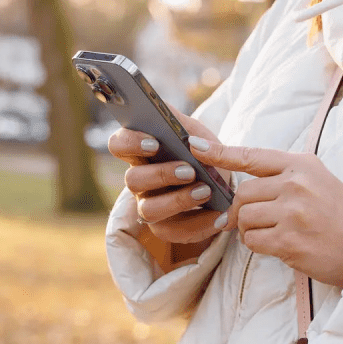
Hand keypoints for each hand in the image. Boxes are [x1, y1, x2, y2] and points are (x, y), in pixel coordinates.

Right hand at [107, 108, 229, 247]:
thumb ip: (178, 121)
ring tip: (205, 191)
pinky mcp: (166, 229)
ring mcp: (150, 207)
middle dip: (161, 175)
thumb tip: (163, 111)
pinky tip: (219, 216)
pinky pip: (175, 233)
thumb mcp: (195, 131)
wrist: (224, 182)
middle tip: (190, 170)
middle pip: (132, 180)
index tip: (155, 143)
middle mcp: (140, 182)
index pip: (118, 145)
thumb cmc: (203, 153)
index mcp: (140, 152)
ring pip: (149, 210)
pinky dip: (200, 224)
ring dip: (178, 201)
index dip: (130, 143)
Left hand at [188, 137, 342, 288]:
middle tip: (257, 222)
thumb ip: (283, 179)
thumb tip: (241, 191)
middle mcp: (296, 184)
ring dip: (249, 230)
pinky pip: (252, 241)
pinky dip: (258, 246)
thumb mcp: (318, 182)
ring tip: (273, 234)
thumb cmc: (342, 218)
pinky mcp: (289, 241)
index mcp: (302, 165)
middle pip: (242, 193)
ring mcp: (292, 213)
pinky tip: (278, 246)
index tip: (195, 147)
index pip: (252, 156)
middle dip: (241, 211)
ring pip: (244, 218)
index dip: (220, 153)